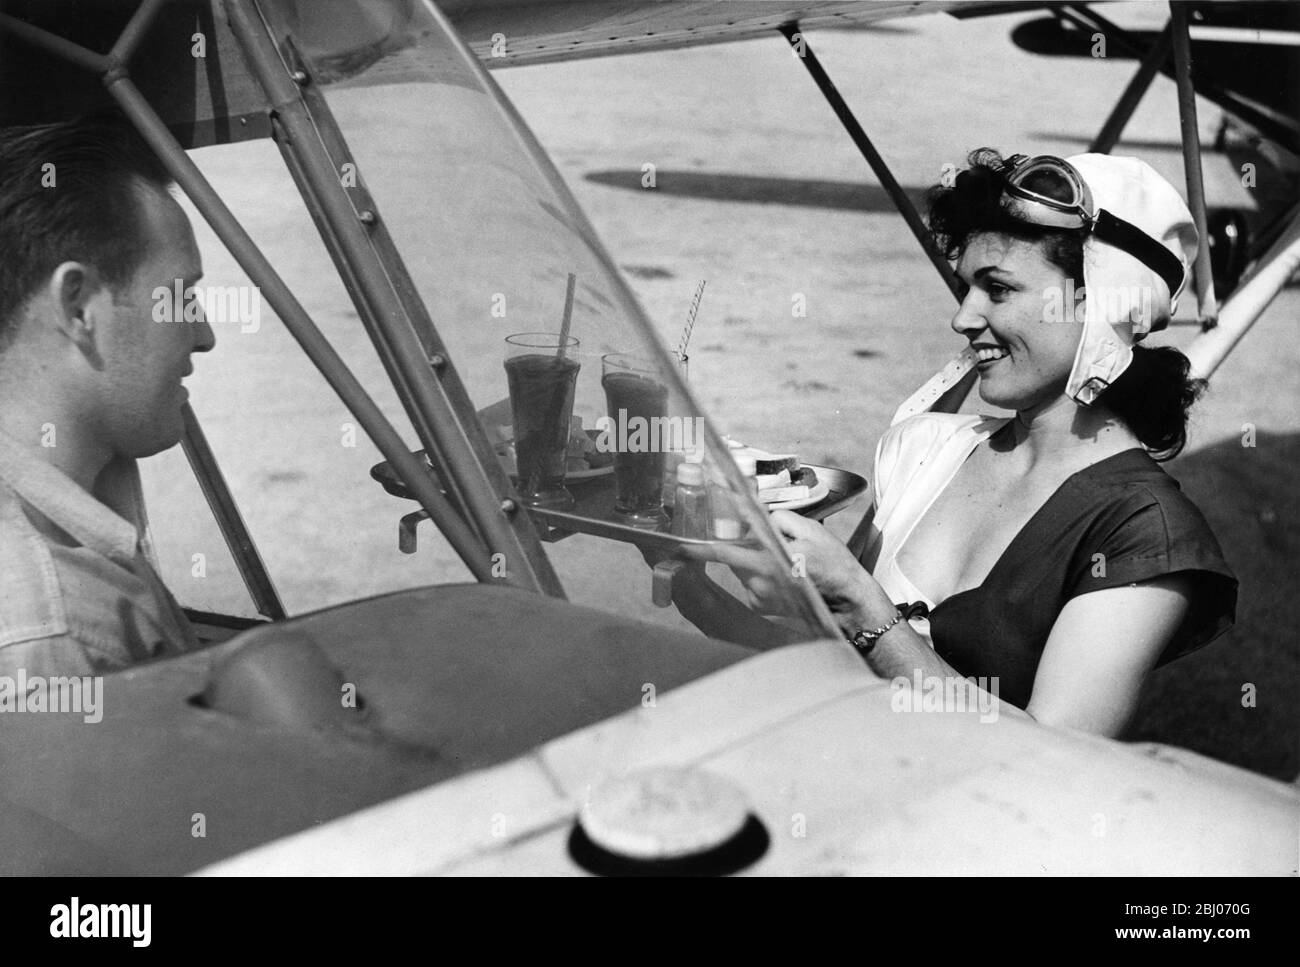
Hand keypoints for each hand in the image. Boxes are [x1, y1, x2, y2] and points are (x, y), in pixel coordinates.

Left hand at [679, 511, 889, 623]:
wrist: (848, 600)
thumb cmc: (833, 563)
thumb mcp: (809, 530)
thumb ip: (777, 519)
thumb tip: (754, 514)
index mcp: (769, 561)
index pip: (726, 552)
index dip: (699, 550)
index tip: (678, 548)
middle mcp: (760, 582)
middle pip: (735, 556)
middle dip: (743, 546)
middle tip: (766, 542)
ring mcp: (759, 597)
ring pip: (743, 568)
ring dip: (754, 560)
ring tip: (787, 561)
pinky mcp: (760, 606)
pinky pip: (750, 582)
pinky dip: (760, 575)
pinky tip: (785, 576)